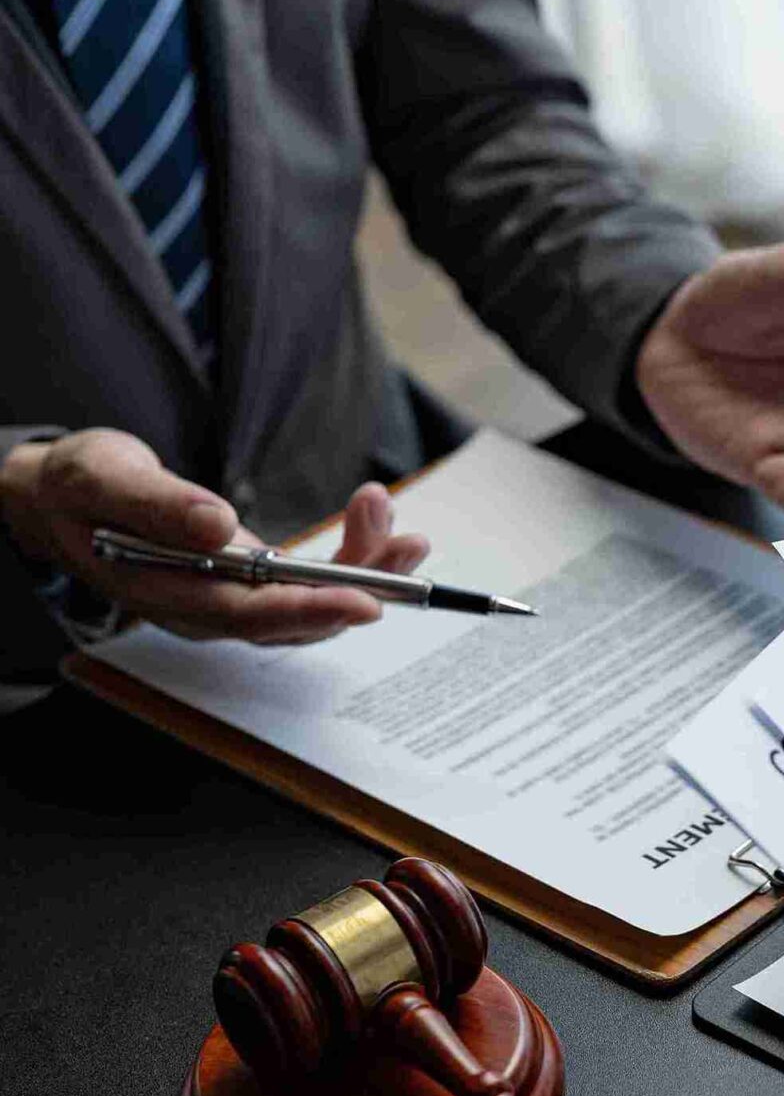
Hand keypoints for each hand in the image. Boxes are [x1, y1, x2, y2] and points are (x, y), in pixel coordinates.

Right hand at [0, 429, 429, 644]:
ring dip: (365, 570)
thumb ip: (157, 504)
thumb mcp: (102, 478)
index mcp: (168, 593)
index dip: (308, 611)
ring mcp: (229, 598)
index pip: (248, 615)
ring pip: (310, 603)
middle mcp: (206, 608)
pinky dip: (350, 558)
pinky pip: (308, 582)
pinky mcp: (247, 578)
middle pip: (294, 617)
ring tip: (405, 530)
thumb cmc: (80, 488)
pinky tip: (379, 526)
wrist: (63, 497)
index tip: (365, 601)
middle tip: (407, 544)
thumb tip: (217, 524)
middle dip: (359, 583)